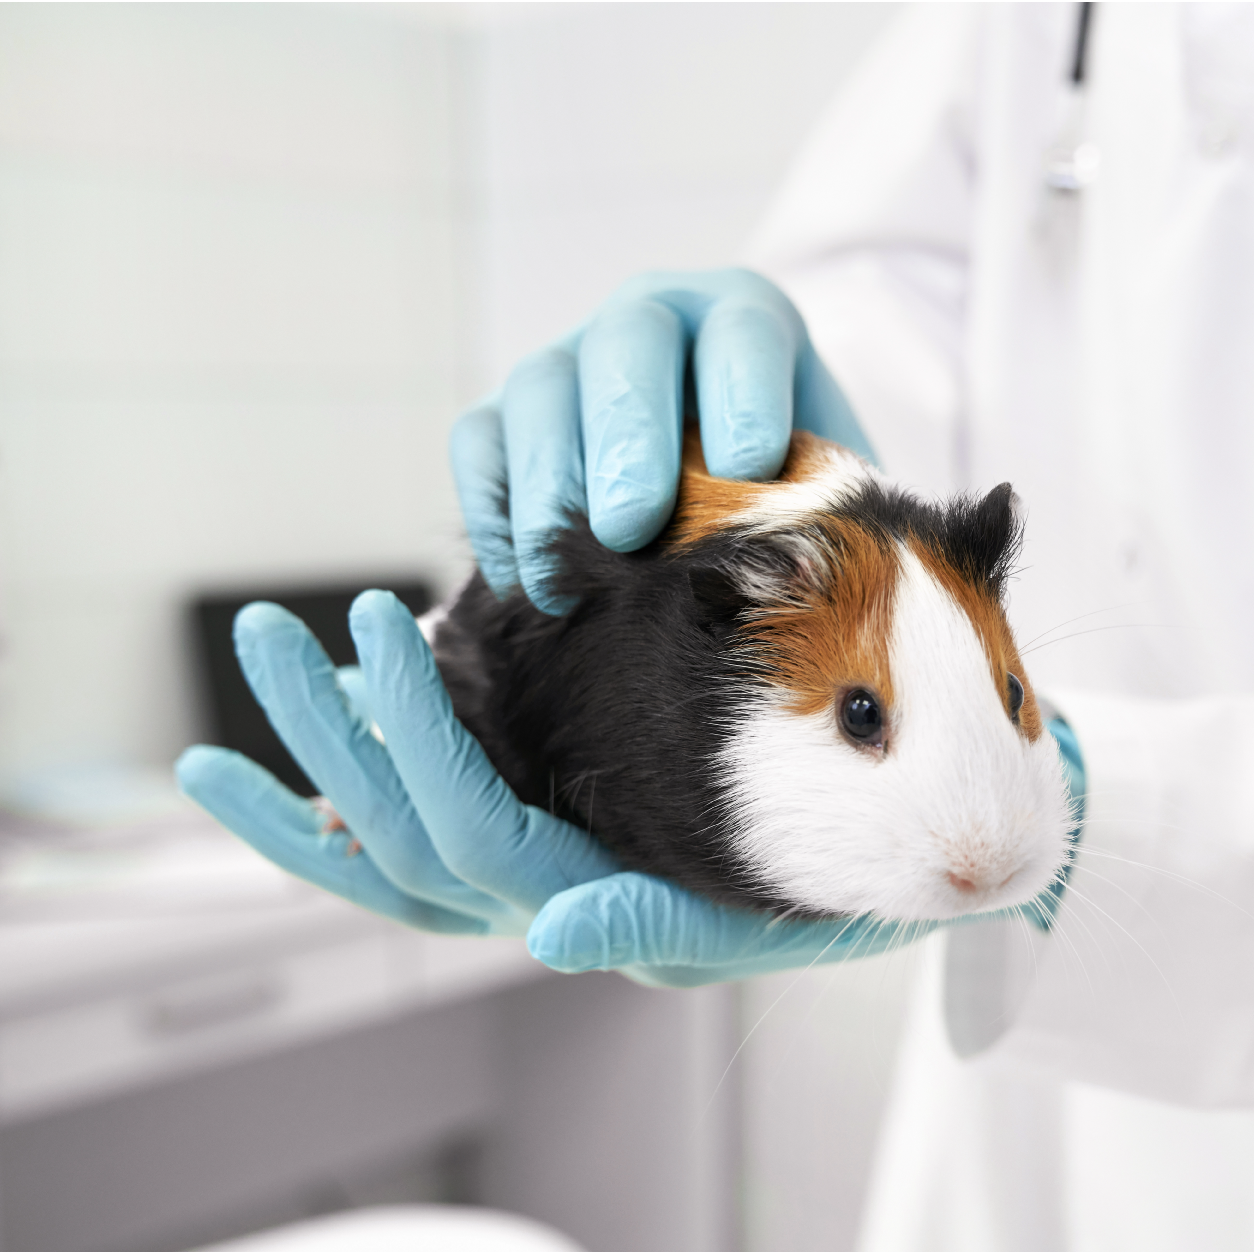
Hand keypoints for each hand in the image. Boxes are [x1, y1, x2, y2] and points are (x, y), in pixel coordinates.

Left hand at [177, 591, 919, 986]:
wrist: (885, 854)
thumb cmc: (839, 884)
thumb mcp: (768, 916)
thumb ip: (658, 932)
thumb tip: (545, 936)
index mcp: (586, 906)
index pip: (463, 830)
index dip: (410, 735)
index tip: (379, 620)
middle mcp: (536, 894)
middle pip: (394, 826)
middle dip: (322, 728)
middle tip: (261, 631)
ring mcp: (524, 861)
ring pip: (384, 829)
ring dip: (315, 747)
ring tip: (263, 661)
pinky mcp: (535, 821)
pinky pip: (412, 817)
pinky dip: (353, 771)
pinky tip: (327, 708)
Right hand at [451, 267, 875, 612]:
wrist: (717, 508)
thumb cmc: (781, 497)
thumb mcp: (822, 491)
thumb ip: (818, 510)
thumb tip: (799, 573)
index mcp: (742, 320)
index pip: (743, 329)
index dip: (745, 391)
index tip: (748, 468)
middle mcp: (650, 322)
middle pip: (627, 343)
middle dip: (626, 436)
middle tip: (630, 526)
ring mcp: (571, 362)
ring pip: (539, 389)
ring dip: (547, 486)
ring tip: (562, 579)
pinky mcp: (509, 414)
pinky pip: (478, 441)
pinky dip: (493, 509)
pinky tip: (521, 580)